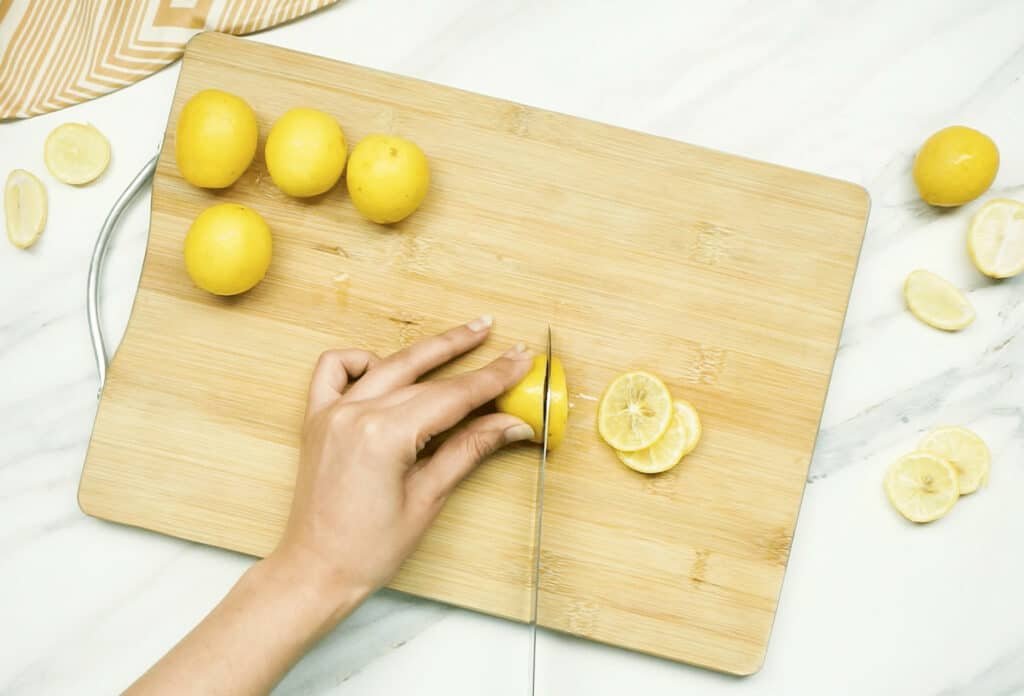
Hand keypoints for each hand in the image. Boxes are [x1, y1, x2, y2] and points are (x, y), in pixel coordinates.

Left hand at [272, 317, 535, 617]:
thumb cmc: (368, 549)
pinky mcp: (317, 418)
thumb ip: (469, 449)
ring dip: (426, 349)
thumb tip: (512, 424)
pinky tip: (387, 367)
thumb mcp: (429, 499)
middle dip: (467, 356)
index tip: (520, 360)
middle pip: (424, 376)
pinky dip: (363, 361)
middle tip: (499, 338)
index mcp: (384, 435)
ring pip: (388, 364)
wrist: (316, 571)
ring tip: (460, 337)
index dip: (492, 378)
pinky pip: (336, 370)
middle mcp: (355, 413)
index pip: (452, 396)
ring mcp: (331, 412)